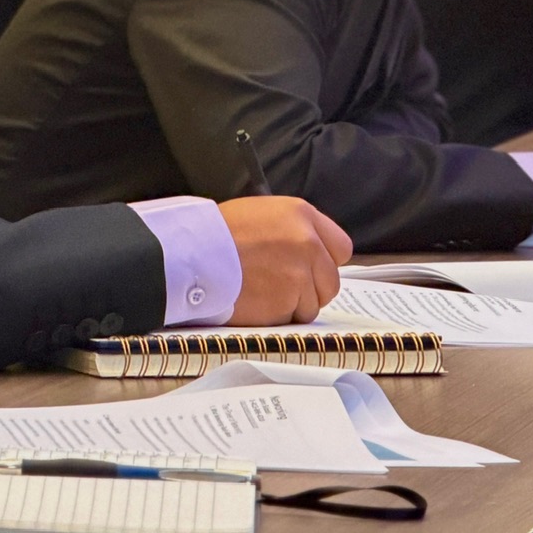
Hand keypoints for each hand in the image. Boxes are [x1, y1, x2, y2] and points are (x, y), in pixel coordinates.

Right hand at [220, 196, 351, 324]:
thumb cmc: (216, 235)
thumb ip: (292, 231)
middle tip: (282, 289)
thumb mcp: (261, 214)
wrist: (192, 254)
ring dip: (292, 306)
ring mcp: (301, 273)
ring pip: (312, 304)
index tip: (312, 270)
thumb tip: (309, 251)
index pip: (340, 247)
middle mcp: (309, 242)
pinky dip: (277, 317)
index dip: (325, 262)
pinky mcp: (288, 301)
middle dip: (311, 290)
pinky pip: (292, 318)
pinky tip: (256, 303)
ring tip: (262, 293)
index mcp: (302, 215)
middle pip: (331, 281)